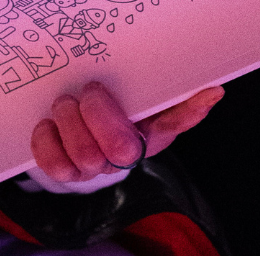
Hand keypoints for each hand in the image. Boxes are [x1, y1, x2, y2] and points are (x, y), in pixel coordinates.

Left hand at [31, 81, 224, 182]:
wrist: (74, 129)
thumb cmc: (109, 108)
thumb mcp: (135, 99)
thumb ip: (169, 98)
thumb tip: (214, 91)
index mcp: (149, 133)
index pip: (175, 123)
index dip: (188, 110)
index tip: (205, 88)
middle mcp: (123, 157)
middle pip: (120, 149)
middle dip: (98, 112)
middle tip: (89, 90)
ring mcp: (93, 167)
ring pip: (84, 157)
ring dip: (69, 120)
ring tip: (66, 102)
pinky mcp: (63, 170)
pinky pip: (52, 163)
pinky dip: (45, 138)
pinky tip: (48, 122)